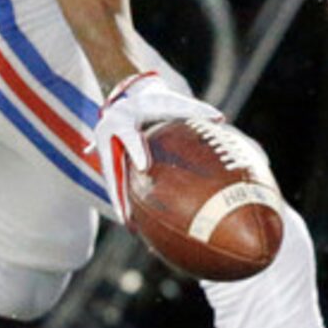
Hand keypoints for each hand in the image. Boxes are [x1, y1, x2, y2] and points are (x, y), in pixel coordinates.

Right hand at [92, 70, 221, 219]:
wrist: (128, 97)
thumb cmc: (153, 99)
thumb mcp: (169, 99)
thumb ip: (192, 108)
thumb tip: (221, 118)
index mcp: (120, 120)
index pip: (127, 136)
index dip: (136, 150)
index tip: (144, 166)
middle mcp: (108, 138)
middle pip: (112, 169)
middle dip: (119, 193)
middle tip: (128, 215)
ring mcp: (106, 152)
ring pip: (113, 182)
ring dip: (121, 205)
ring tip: (133, 229)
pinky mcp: (111, 162)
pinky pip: (118, 183)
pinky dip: (125, 201)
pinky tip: (137, 223)